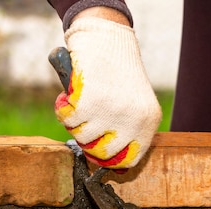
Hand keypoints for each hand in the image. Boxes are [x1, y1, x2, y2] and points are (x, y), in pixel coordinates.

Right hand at [55, 15, 160, 169]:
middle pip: (102, 153)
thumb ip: (129, 131)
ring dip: (74, 123)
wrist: (107, 39)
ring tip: (79, 104)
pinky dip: (62, 108)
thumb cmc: (119, 73)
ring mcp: (111, 113)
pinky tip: (68, 96)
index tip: (97, 154)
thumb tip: (113, 167)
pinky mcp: (89, 103)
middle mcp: (133, 121)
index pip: (129, 160)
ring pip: (82, 137)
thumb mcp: (136, 104)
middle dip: (88, 141)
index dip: (109, 161)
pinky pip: (68, 120)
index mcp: (148, 123)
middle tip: (85, 124)